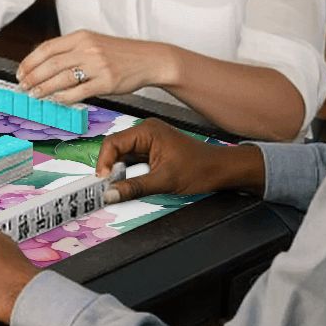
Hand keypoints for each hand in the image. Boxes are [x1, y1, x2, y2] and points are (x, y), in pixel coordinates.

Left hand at [17, 31, 172, 103]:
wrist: (149, 59)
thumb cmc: (118, 54)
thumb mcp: (93, 43)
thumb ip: (70, 51)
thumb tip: (43, 65)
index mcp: (81, 37)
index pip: (47, 48)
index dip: (30, 61)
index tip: (20, 72)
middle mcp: (87, 48)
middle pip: (51, 64)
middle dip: (33, 77)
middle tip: (23, 87)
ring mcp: (97, 65)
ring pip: (62, 78)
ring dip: (44, 88)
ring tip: (34, 95)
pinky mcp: (106, 82)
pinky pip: (79, 92)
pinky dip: (64, 97)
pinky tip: (56, 100)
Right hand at [96, 119, 265, 201]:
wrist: (222, 170)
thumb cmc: (200, 169)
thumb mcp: (164, 181)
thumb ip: (134, 187)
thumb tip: (109, 194)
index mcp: (147, 131)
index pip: (113, 143)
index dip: (104, 162)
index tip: (102, 181)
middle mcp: (145, 131)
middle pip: (115, 148)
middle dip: (109, 168)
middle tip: (105, 187)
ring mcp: (148, 140)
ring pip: (122, 155)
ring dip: (117, 171)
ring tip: (114, 187)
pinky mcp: (151, 150)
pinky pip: (132, 159)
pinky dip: (127, 172)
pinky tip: (125, 183)